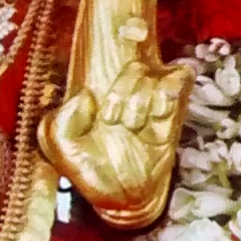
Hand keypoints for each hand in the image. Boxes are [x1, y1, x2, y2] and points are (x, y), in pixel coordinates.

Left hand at [40, 46, 190, 228]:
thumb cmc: (90, 170)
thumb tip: (85, 95)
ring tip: (133, 124)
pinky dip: (169, 91)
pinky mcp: (173, 113)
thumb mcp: (61, 149)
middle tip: (114, 119)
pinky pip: (181, 79)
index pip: (110, 54)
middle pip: (134, 64)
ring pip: (156, 73)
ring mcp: (153, 101)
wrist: (121, 200)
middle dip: (123, 89)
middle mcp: (127, 92)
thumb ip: (60, 122)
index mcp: (99, 93)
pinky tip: (157, 114)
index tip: (104, 70)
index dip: (115, 40)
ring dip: (141, 97)